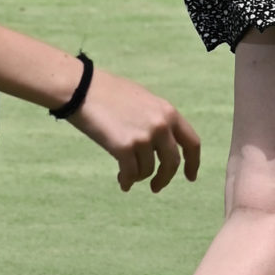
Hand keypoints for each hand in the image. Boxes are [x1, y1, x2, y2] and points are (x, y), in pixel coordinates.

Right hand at [71, 68, 201, 191]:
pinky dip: (127, 181)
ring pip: (148, 170)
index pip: (192, 143)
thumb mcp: (143, 100)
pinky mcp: (124, 147)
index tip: (190, 177)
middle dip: (164, 178)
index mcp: (168, 112)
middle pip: (172, 163)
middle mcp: (161, 126)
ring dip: (138, 176)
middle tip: (155, 187)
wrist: (82, 88)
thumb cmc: (108, 92)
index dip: (193, 163)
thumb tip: (161, 144)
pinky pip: (131, 174)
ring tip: (126, 174)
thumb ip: (157, 120)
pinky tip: (122, 182)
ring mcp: (144, 137)